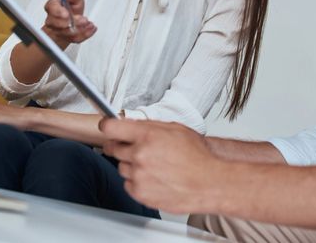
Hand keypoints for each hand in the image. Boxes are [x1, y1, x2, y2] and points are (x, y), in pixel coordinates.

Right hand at [42, 0, 96, 47]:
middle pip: (57, 23)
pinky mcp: (66, 39)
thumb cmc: (72, 9)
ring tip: (88, 23)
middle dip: (72, 22)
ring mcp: (58, 30)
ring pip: (66, 33)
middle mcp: (53, 19)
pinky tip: (91, 28)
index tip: (66, 14)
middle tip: (83, 20)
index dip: (58, 12)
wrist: (72, 22)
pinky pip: (74, 39)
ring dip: (79, 29)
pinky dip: (85, 34)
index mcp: (53, 7)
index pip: (51, 7)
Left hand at [99, 119, 221, 212]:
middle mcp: (140, 155)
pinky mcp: (140, 193)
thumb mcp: (176, 129)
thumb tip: (132, 123)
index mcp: (148, 135)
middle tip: (137, 149)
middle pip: (113, 148)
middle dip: (122, 146)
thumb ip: (150, 125)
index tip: (107, 127)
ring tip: (153, 166)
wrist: (209, 182)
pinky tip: (154, 178)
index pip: (111, 127)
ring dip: (132, 165)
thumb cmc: (197, 157)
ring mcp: (138, 175)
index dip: (107, 126)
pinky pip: (128, 184)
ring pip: (121, 167)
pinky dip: (137, 181)